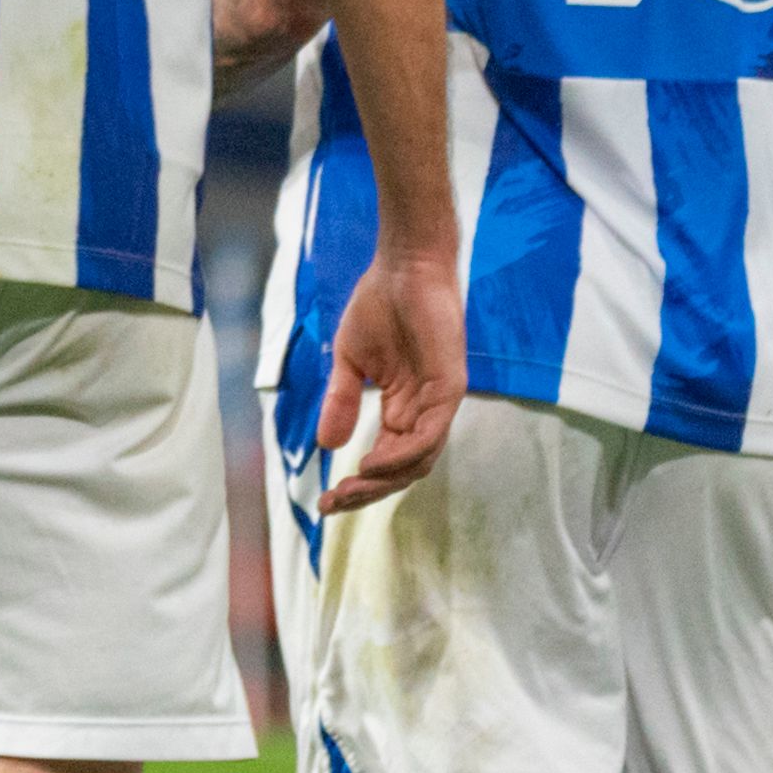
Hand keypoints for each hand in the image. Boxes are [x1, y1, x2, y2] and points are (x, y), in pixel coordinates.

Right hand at [316, 248, 465, 514]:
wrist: (403, 267)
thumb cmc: (379, 306)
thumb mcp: (350, 361)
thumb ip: (342, 401)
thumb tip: (326, 447)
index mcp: (403, 408)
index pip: (385, 461)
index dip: (357, 485)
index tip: (324, 500)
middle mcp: (424, 413)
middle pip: (403, 471)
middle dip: (367, 493)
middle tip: (333, 504)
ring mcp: (439, 402)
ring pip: (418, 461)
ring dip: (383, 481)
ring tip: (349, 487)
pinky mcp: (449, 388)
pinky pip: (429, 434)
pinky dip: (402, 455)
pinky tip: (370, 462)